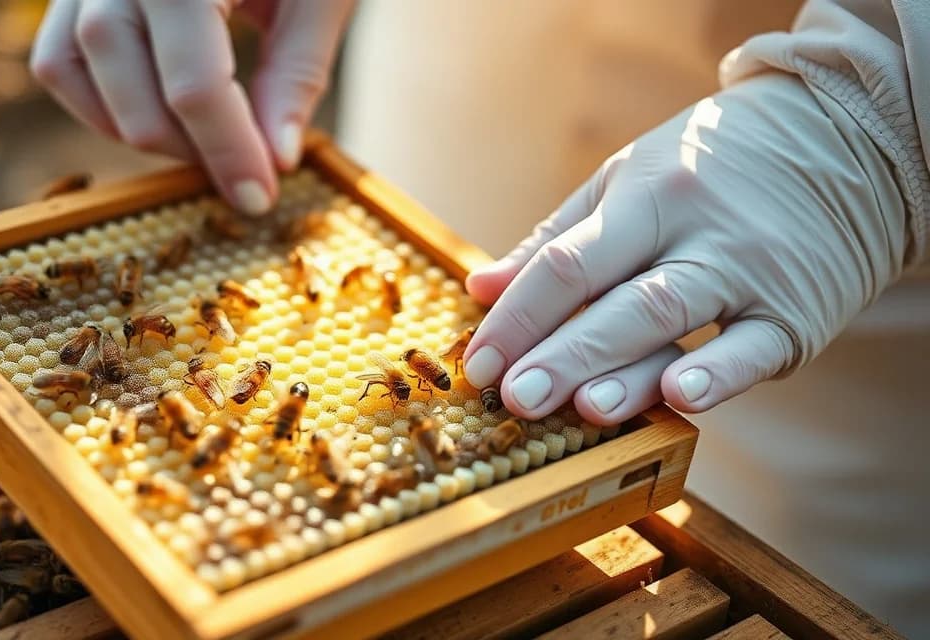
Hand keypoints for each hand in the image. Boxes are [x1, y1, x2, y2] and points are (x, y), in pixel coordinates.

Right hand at [30, 0, 354, 213]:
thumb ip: (296, 74)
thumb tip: (275, 160)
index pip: (197, 84)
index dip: (230, 153)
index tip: (260, 198)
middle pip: (130, 89)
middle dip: (189, 149)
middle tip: (242, 171)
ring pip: (74, 72)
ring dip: (135, 128)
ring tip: (201, 138)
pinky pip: (56, 55)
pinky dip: (96, 100)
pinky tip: (154, 111)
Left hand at [462, 73, 907, 424]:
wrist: (842, 138)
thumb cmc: (708, 168)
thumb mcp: (627, 182)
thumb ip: (554, 241)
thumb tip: (480, 291)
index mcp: (645, 195)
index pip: (567, 262)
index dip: (517, 317)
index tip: (475, 364)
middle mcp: (695, 232)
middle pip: (617, 299)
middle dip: (560, 354)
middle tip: (512, 399)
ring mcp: (749, 272)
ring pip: (678, 322)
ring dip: (626, 371)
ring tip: (580, 409)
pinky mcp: (796, 315)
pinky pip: (755, 348)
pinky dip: (721, 373)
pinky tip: (682, 397)